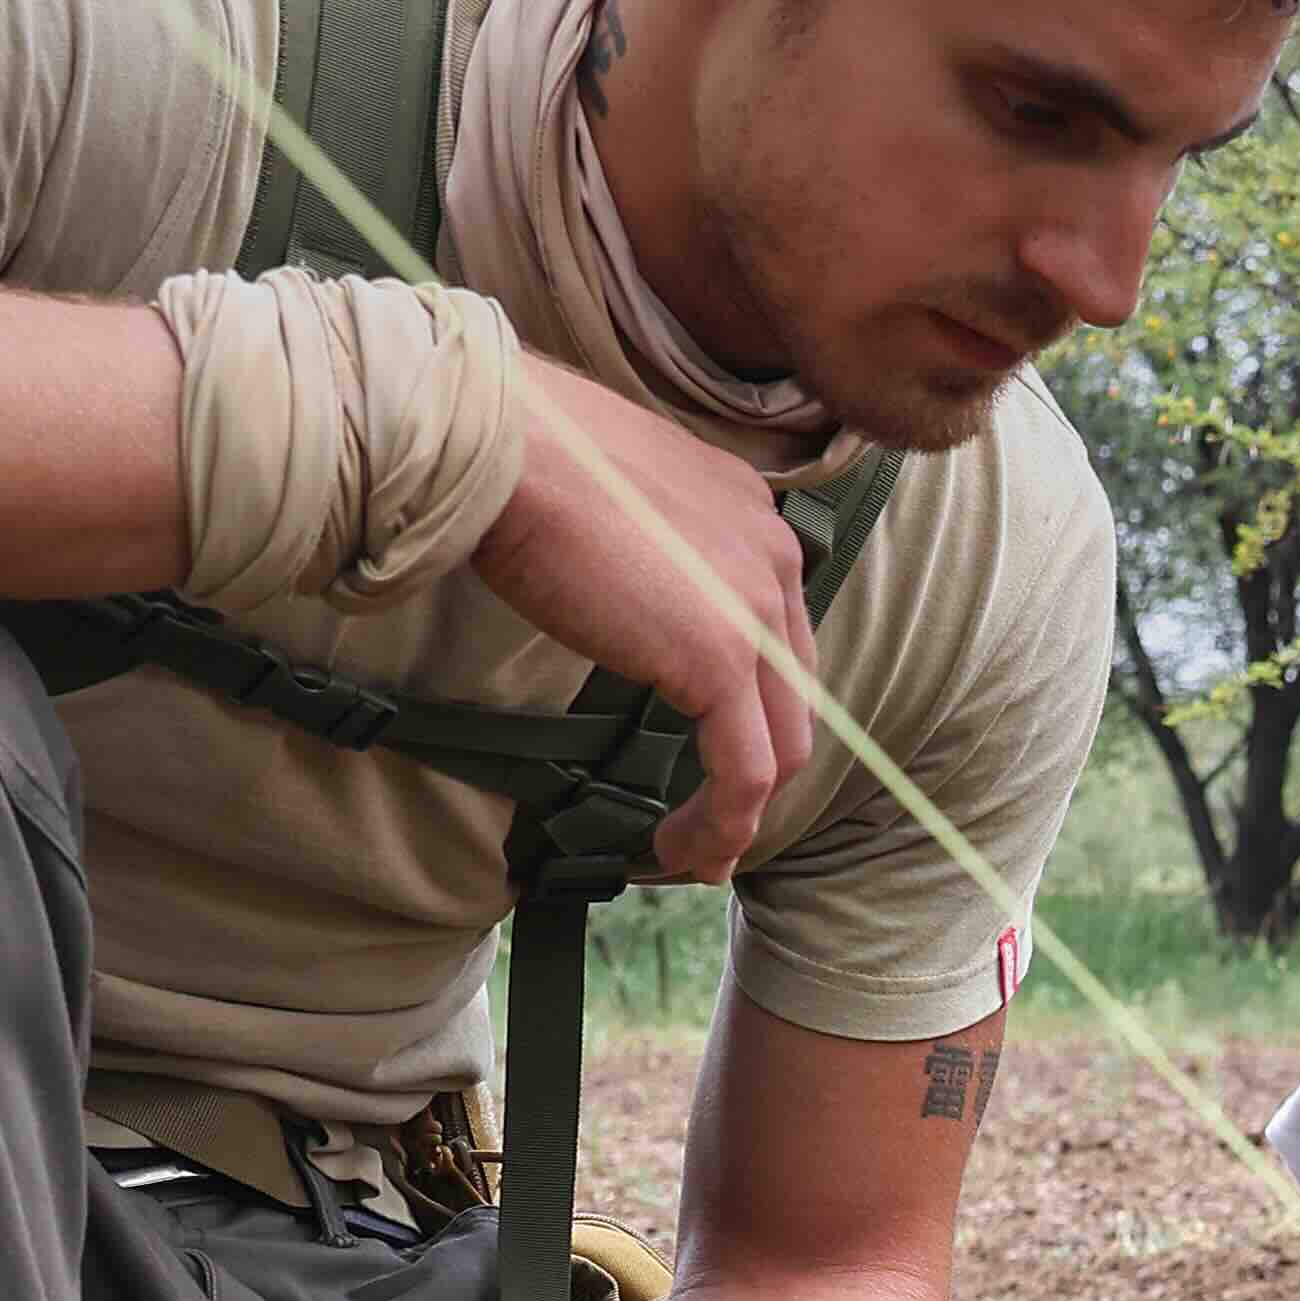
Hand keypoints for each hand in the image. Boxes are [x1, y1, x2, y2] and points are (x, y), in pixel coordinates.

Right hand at [465, 368, 823, 884]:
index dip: (750, 704)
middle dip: (757, 768)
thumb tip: (603, 583)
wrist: (508, 444)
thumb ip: (638, 546)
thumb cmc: (527, 457)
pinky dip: (721, 822)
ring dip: (739, 814)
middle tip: (710, 823)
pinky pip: (746, 771)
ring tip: (692, 856)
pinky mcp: (720, 660)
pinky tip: (681, 850)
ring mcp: (756, 610)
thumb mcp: (611, 498)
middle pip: (792, 695)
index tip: (708, 750)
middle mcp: (774, 557)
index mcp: (751, 516)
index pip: (776, 630)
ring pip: (780, 745)